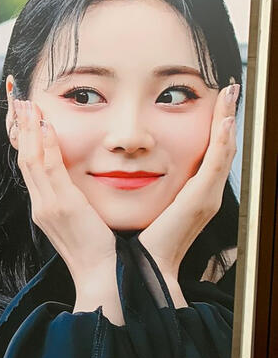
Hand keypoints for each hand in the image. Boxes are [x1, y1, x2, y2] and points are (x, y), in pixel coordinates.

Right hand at [9, 93, 121, 321]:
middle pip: (24, 158)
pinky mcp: (62, 206)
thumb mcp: (86, 221)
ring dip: (28, 129)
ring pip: (31, 159)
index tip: (26, 115)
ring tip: (26, 104)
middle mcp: (42, 205)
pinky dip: (45, 145)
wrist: (105, 277)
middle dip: (20, 128)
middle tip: (18, 99)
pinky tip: (45, 125)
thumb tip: (84, 184)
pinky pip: (48, 169)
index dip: (26, 139)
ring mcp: (49, 206)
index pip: (32, 166)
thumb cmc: (103, 252)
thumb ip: (80, 201)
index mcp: (48, 208)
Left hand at [138, 83, 238, 301]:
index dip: (215, 126)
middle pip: (223, 146)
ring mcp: (207, 196)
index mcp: (192, 193)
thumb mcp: (143, 204)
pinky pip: (217, 163)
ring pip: (224, 150)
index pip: (209, 152)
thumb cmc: (140, 240)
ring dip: (228, 119)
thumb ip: (142, 185)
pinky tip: (224, 119)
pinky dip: (223, 140)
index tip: (216, 100)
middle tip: (230, 89)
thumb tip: (126, 165)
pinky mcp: (202, 200)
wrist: (144, 268)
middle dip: (227, 116)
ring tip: (230, 93)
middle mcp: (206, 193)